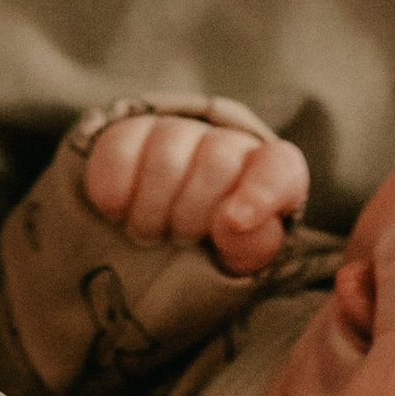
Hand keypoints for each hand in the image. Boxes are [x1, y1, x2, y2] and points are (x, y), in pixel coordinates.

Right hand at [78, 112, 308, 272]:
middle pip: (217, 162)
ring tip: (148, 232)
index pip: (279, 168)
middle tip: (177, 241)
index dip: (259, 191)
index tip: (233, 222)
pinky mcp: (131, 131)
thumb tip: (237, 224)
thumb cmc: (208, 255)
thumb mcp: (235, 264)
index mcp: (269, 176)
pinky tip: (118, 211)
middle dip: (191, 215)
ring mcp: (178, 131)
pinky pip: (120, 148)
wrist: (149, 246)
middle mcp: (227, 143)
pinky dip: (115, 191)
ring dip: (152, 209)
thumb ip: (249, 248)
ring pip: (167, 153)